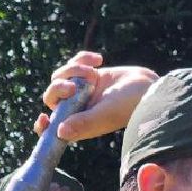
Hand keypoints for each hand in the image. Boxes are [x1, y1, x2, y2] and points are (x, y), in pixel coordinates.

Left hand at [33, 50, 158, 141]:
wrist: (148, 86)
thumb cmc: (129, 105)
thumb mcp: (105, 114)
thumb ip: (84, 122)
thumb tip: (59, 132)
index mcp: (79, 124)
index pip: (53, 129)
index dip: (43, 126)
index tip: (43, 117)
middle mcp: (77, 108)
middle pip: (51, 97)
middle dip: (59, 88)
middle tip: (76, 86)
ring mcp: (82, 90)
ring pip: (59, 76)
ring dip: (73, 70)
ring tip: (94, 71)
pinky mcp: (88, 74)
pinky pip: (74, 62)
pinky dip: (82, 58)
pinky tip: (99, 60)